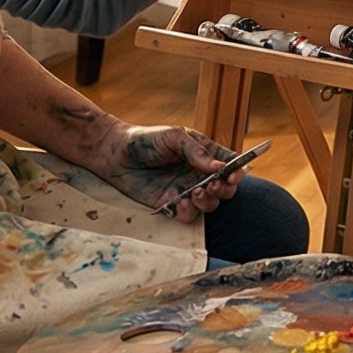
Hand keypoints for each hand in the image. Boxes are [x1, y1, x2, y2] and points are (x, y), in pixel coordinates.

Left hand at [95, 125, 241, 222]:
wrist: (115, 155)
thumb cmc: (146, 139)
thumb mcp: (174, 137)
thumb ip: (196, 151)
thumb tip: (219, 166)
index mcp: (205, 154)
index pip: (230, 163)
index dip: (237, 171)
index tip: (232, 175)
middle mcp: (199, 174)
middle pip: (226, 188)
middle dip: (225, 189)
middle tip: (213, 185)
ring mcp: (186, 190)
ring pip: (210, 204)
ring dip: (208, 201)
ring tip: (195, 192)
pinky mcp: (171, 204)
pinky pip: (188, 215)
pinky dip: (189, 212)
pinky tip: (180, 202)